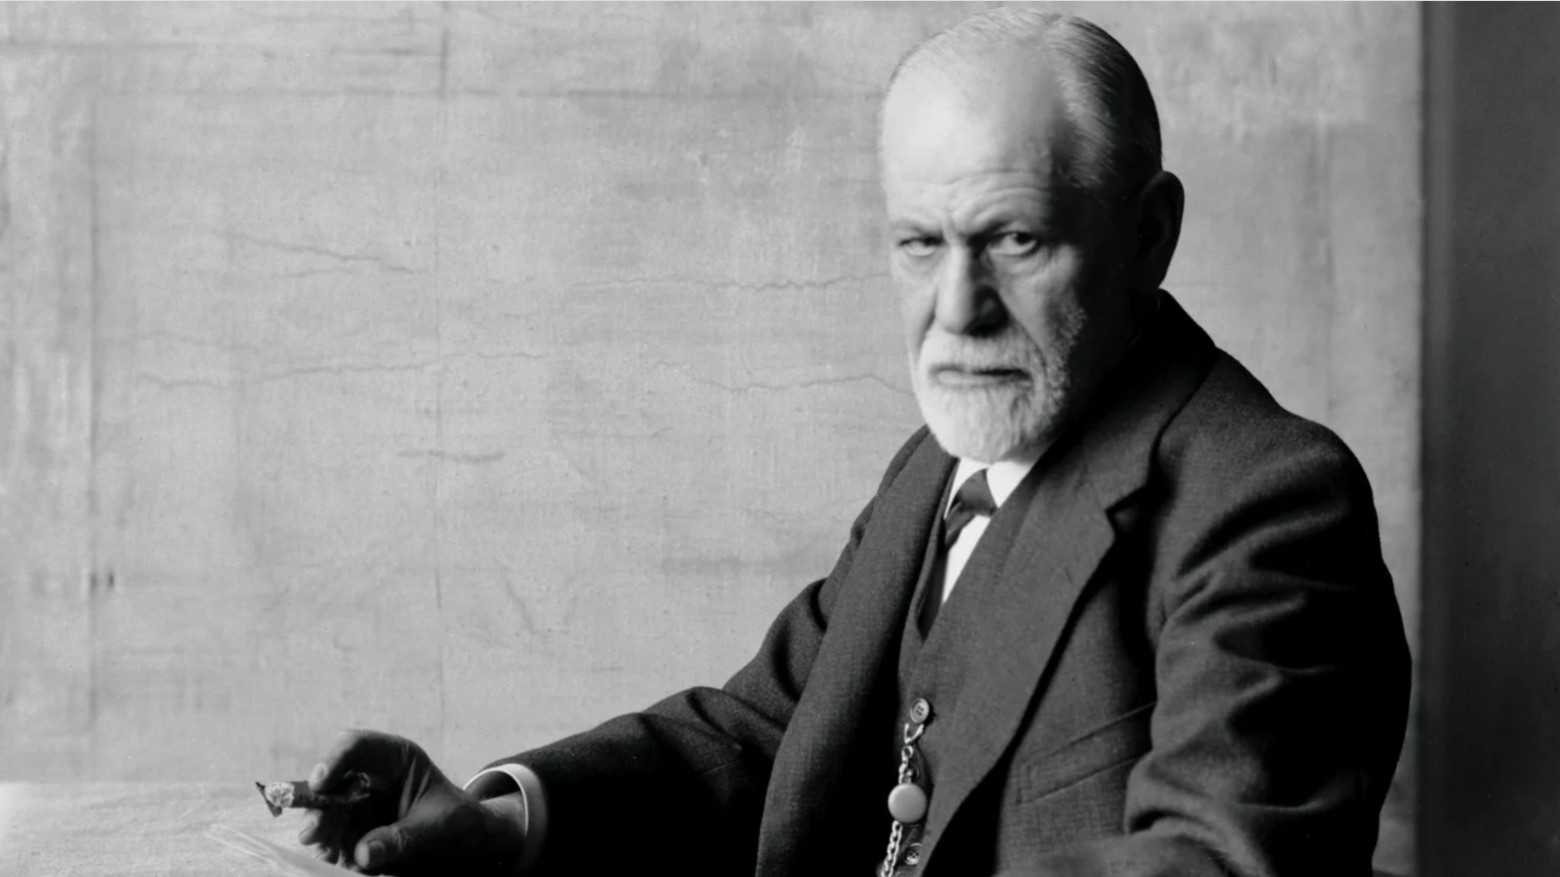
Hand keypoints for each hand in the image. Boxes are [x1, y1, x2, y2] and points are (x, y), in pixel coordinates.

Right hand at [297, 730, 525, 875]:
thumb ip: (404, 837)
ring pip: (325, 815)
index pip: (358, 746)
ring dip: (321, 835)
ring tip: (326, 856)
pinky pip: (331, 842)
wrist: (464, 842)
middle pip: (331, 784)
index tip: (320, 782)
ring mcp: (356, 806)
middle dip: (319, 808)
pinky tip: (334, 864)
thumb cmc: (456, 820)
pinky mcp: (351, 833)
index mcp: (395, 760)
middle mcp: (368, 779)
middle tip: (312, 834)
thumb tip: (363, 853)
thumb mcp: (439, 825)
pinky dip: (330, 853)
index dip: (335, 759)